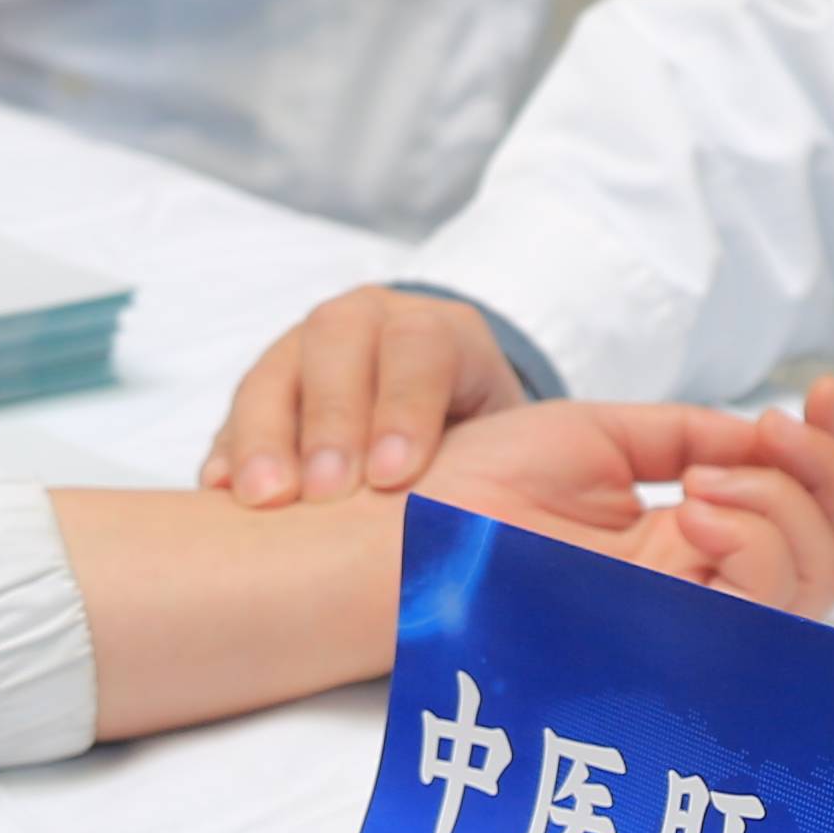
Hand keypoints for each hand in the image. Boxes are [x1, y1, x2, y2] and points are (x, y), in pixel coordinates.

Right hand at [207, 284, 528, 504]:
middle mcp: (368, 324)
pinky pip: (235, 411)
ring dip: (267, 433)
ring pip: (276, 369)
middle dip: (331, 418)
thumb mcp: (513, 439)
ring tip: (264, 498)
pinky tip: (220, 491)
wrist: (428, 426)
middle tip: (325, 491)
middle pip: (338, 343)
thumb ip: (536, 460)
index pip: (421, 347)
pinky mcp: (263, 389)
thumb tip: (613, 508)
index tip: (397, 476)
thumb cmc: (477, 446)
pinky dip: (227, 449)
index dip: (406, 406)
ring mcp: (306, 350)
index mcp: (440, 331)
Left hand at [425, 384, 833, 612]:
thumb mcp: (599, 436)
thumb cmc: (471, 485)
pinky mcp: (665, 641)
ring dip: (789, 505)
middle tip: (776, 427)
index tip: (824, 392)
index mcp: (687, 548)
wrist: (399, 525)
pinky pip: (764, 603)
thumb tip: (763, 439)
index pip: (808, 522)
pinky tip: (696, 509)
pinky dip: (757, 542)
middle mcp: (700, 592)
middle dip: (832, 476)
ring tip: (705, 482)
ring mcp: (688, 620)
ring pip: (817, 581)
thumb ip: (689, 436)